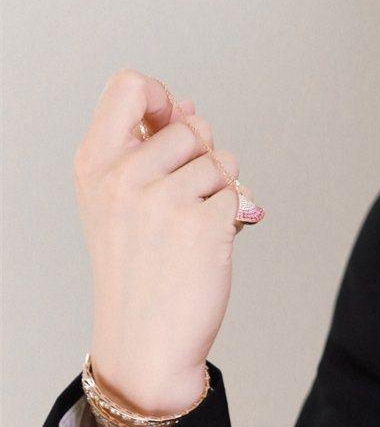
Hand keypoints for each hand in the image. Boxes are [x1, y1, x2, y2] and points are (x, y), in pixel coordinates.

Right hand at [73, 67, 250, 415]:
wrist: (144, 341)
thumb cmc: (137, 269)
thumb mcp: (119, 201)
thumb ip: (148, 149)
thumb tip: (188, 107)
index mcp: (95, 164)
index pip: (130, 85)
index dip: (162, 97)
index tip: (170, 124)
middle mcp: (124, 177)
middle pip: (191, 124)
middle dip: (201, 156)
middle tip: (182, 200)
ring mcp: (163, 200)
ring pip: (220, 159)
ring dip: (219, 188)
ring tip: (190, 226)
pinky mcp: (204, 223)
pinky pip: (237, 193)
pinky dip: (231, 216)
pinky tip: (204, 245)